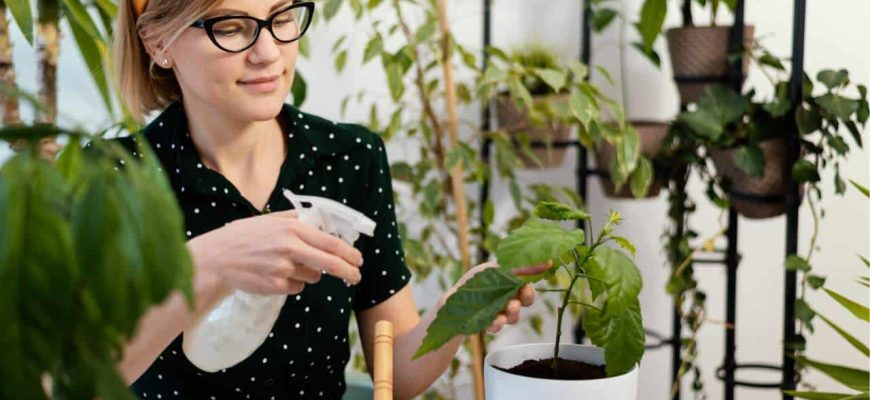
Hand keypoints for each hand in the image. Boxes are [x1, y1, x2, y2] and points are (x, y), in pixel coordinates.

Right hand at [187, 210, 363, 295]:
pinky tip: (275, 276)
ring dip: (308, 274)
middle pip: (331, 264)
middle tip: (355, 276)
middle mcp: (290, 248)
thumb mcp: (269, 220)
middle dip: (348, 271)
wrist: (216, 259)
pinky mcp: (275, 286)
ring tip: (286, 266)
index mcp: (292, 229)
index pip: (331, 243)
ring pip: (312, 277)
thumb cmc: (242, 237)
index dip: (349, 253)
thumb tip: (317, 220)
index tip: (359, 259)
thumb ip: (294, 219)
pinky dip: (292, 284)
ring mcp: (283, 269)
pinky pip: (296, 288)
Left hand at [445, 260, 551, 333]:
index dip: (532, 284)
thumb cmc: (475, 282)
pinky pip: (498, 326)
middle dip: (526, 299)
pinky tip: (495, 319)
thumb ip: (519, 266)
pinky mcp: (490, 324)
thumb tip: (547, 260)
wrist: (452, 301)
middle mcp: (508, 298)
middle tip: (522, 296)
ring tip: (509, 308)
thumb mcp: (496, 268)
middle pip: (526, 301)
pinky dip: (497, 323)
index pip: (528, 285)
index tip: (532, 282)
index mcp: (511, 283)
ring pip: (514, 316)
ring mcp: (500, 312)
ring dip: (513, 312)